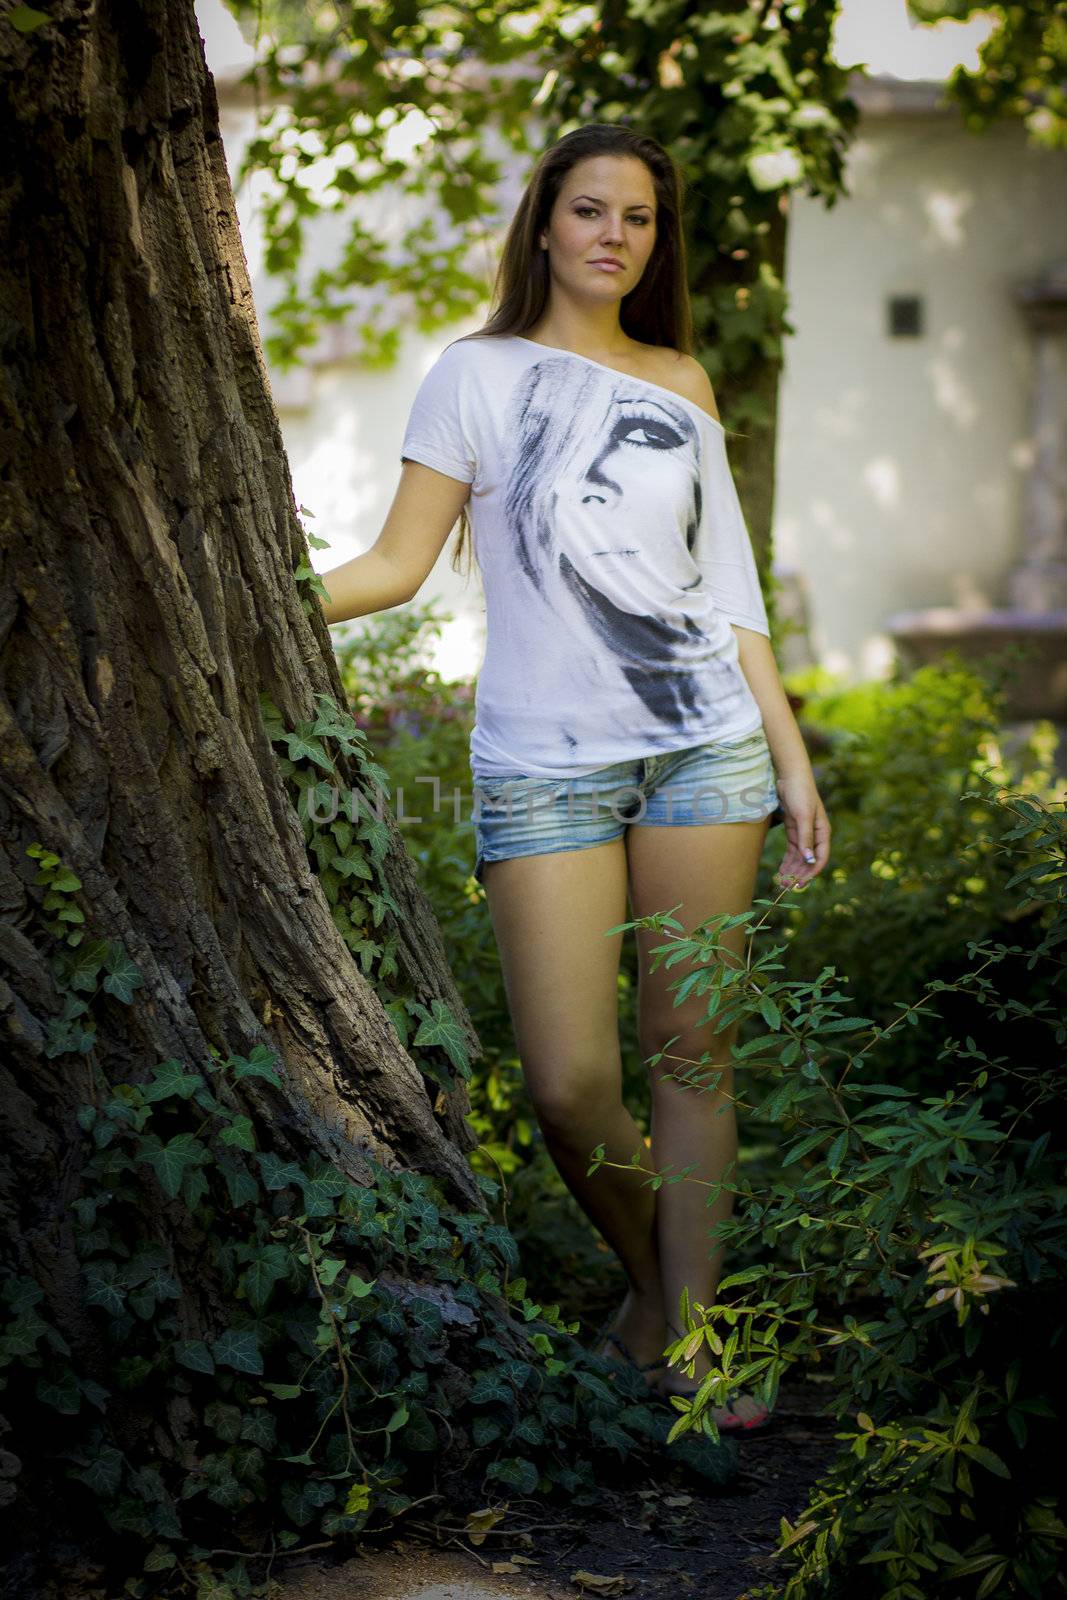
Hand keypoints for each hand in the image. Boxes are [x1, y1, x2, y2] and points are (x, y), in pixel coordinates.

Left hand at [774, 770, 830, 888]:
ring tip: (782, 882)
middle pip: (809, 860)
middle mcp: (815, 835)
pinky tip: (782, 870)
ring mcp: (804, 833)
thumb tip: (809, 859)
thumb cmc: (800, 793)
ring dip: (793, 870)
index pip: (820, 858)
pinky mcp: (794, 830)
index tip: (799, 884)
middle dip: (799, 874)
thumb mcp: (803, 815)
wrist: (790, 777)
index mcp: (822, 833)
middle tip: (786, 886)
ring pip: (799, 858)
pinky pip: (792, 851)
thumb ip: (806, 837)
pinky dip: (788, 861)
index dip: (811, 873)